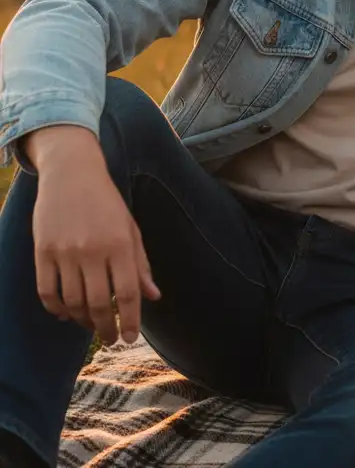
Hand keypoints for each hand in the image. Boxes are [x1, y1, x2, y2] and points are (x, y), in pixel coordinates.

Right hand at [26, 125, 160, 345]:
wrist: (72, 174)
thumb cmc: (107, 203)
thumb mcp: (131, 229)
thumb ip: (141, 264)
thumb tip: (153, 297)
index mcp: (120, 244)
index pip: (127, 293)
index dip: (130, 320)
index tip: (130, 338)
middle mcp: (93, 250)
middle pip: (98, 303)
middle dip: (105, 328)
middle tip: (110, 339)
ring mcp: (65, 252)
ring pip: (72, 302)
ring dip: (82, 321)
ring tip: (92, 326)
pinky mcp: (43, 252)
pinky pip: (47, 292)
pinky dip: (56, 309)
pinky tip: (66, 315)